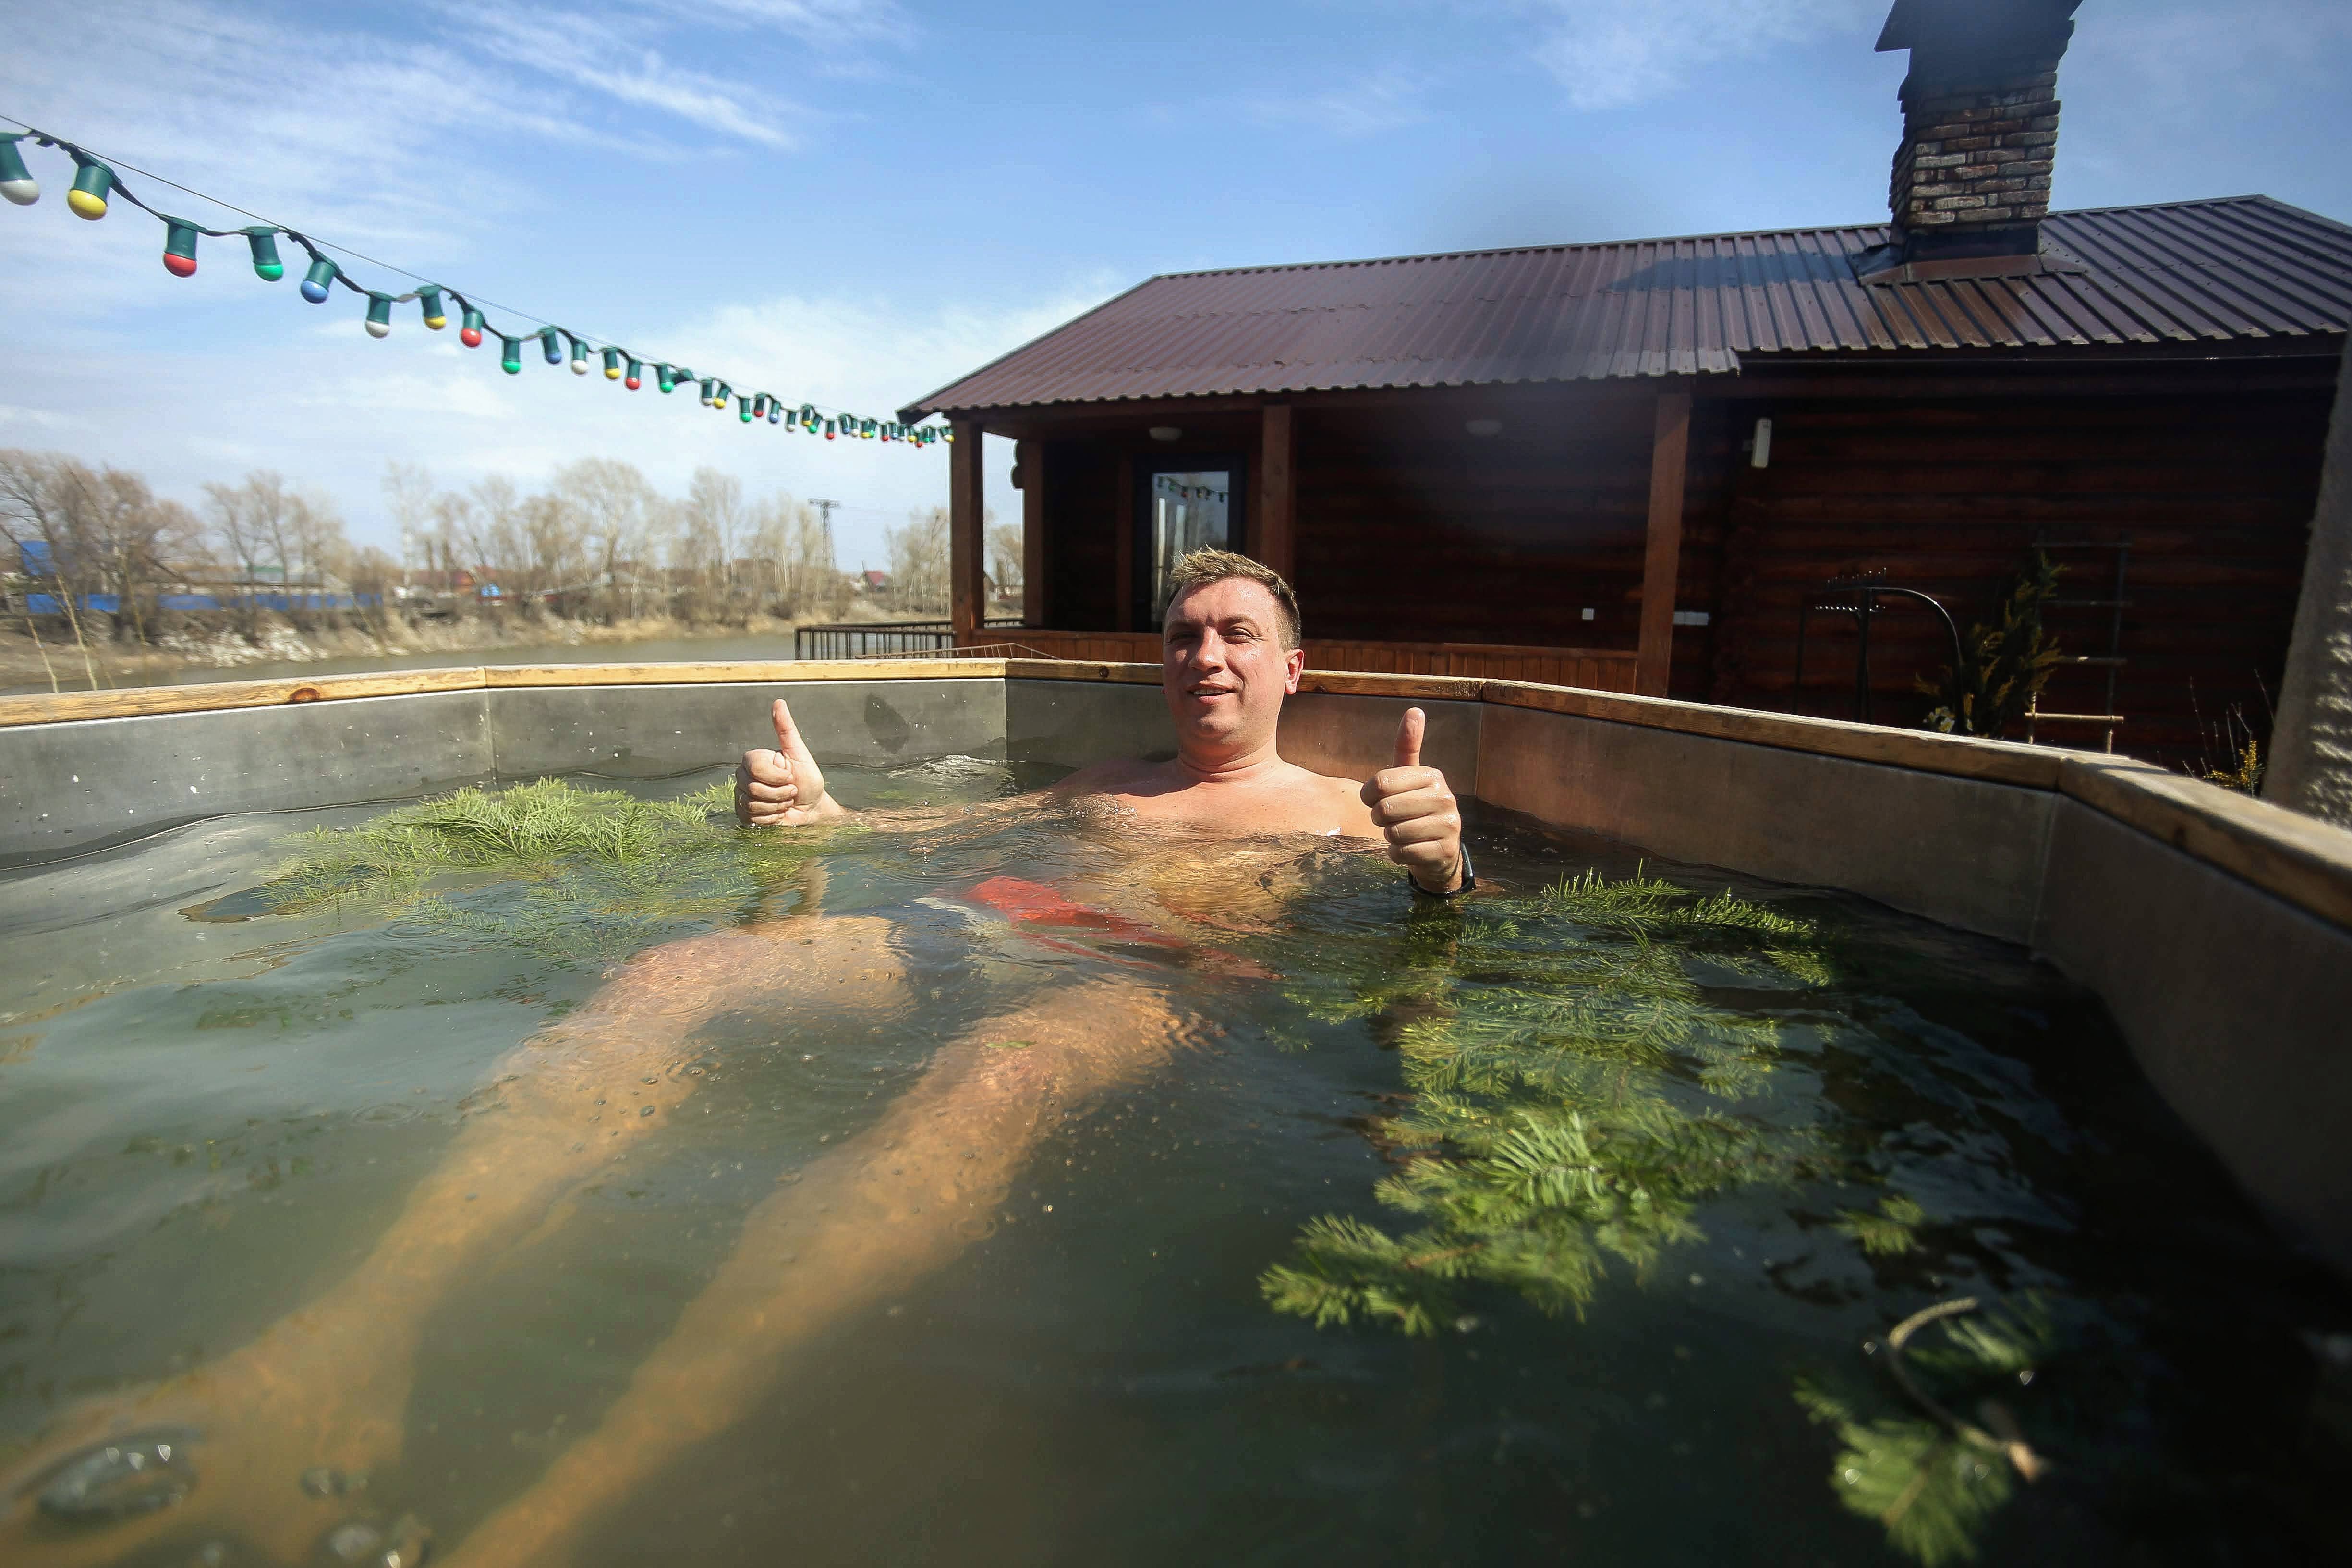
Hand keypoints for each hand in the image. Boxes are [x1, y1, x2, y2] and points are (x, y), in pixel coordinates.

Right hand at [735, 698, 842, 826]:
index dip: (776, 777)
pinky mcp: (743, 813)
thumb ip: (786, 729)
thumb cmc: (808, 780)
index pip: (755, 766)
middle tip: (791, 792)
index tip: (791, 777)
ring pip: (750, 804)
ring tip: (786, 802)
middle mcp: (745, 775)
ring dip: (775, 807)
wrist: (811, 808)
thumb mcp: (800, 753)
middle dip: (779, 793)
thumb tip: (778, 702)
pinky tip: (778, 813)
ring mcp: (742, 794)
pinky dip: (769, 818)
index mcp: (756, 759)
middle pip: (751, 787)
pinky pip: (749, 818)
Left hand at [1361, 707, 1464, 893]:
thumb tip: (1415, 709)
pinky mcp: (1443, 851)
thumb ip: (1408, 745)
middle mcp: (1444, 797)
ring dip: (1389, 837)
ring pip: (1393, 833)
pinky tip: (1409, 848)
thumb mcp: (1410, 776)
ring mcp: (1447, 826)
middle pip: (1384, 809)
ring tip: (1403, 832)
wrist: (1440, 850)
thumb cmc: (1416, 808)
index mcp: (1432, 775)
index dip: (1369, 795)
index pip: (1380, 782)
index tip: (1377, 799)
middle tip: (1390, 819)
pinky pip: (1402, 853)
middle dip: (1379, 818)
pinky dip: (1397, 854)